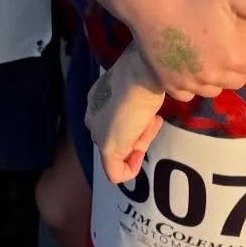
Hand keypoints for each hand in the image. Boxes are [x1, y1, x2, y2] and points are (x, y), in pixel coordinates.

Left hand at [87, 47, 164, 183]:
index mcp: (97, 99)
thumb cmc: (144, 77)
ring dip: (141, 142)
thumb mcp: (138, 90)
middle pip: (118, 135)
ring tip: (151, 122)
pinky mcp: (107, 148)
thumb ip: (135, 106)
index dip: (136, 122)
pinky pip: (115, 172)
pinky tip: (140, 158)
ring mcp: (98, 132)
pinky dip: (129, 171)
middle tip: (152, 120)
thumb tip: (146, 117)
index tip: (151, 116)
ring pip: (120, 149)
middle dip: (139, 133)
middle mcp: (93, 115)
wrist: (140, 75)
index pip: (116, 120)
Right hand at [122, 0, 245, 99]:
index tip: (236, 36)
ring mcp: (189, 82)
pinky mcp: (168, 85)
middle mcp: (213, 74)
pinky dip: (190, 84)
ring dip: (214, 76)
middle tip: (220, 42)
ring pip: (214, 89)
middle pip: (237, 80)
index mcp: (232, 54)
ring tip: (204, 53)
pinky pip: (188, 94)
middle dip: (234, 65)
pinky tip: (186, 63)